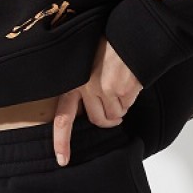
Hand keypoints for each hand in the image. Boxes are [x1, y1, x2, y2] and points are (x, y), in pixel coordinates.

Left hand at [51, 37, 141, 165]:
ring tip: (122, 89)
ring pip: (114, 116)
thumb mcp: (85, 62)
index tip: (62, 160)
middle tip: (114, 112)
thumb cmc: (108, 45)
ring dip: (120, 109)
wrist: (129, 33)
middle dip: (108, 120)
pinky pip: (127, 107)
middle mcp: (86, 87)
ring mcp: (105, 90)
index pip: (63, 117)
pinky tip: (129, 83)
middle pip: (97, 120)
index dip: (62, 141)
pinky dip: (130, 99)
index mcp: (73, 81)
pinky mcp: (123, 90)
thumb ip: (82, 84)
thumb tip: (86, 109)